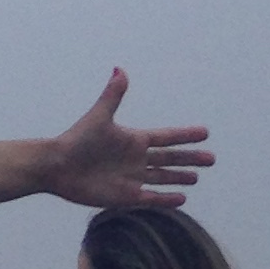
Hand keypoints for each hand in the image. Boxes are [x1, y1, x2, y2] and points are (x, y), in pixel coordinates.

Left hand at [41, 72, 211, 209]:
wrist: (57, 167)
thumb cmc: (76, 140)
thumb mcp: (99, 117)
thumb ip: (113, 95)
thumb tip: (120, 69)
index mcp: (132, 139)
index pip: (166, 137)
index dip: (185, 135)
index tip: (205, 132)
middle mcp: (134, 158)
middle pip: (169, 159)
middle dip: (190, 158)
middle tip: (212, 158)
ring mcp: (131, 178)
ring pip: (162, 178)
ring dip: (179, 178)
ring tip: (196, 177)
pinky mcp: (125, 196)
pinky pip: (151, 198)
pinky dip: (167, 199)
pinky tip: (181, 199)